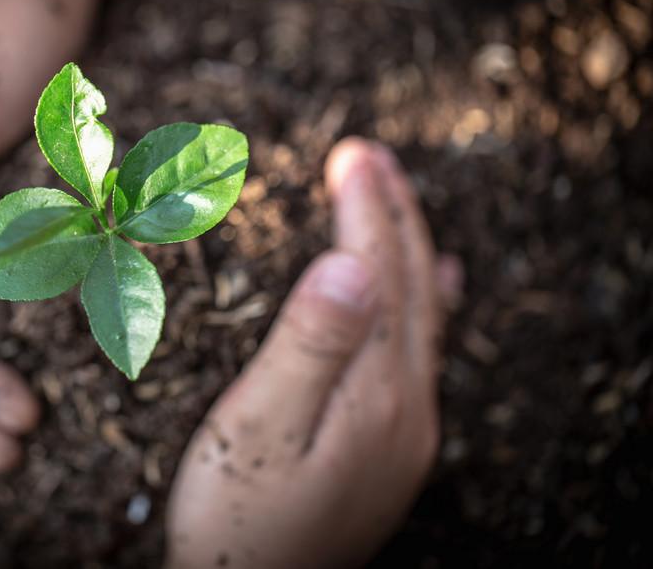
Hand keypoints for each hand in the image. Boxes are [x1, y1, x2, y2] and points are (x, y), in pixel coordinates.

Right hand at [165, 139, 460, 567]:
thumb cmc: (237, 517)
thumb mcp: (261, 429)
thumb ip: (309, 346)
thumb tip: (352, 263)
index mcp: (376, 390)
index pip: (380, 275)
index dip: (366, 211)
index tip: (351, 154)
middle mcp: (406, 405)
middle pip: (412, 288)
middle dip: (393, 215)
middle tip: (369, 155)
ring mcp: (405, 430)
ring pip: (422, 317)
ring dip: (410, 252)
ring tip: (399, 202)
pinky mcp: (391, 447)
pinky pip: (421, 351)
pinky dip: (424, 304)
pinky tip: (433, 291)